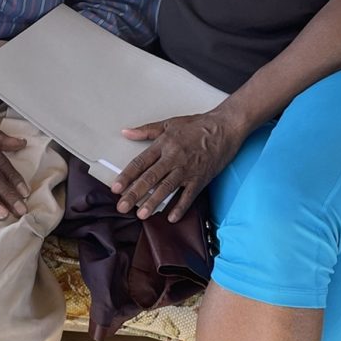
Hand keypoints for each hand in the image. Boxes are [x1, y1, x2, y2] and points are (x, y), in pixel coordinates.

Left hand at [114, 111, 243, 221]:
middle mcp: (173, 158)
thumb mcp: (169, 123)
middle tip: (122, 207)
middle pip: (150, 178)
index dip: (127, 176)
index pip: (140, 163)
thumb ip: (146, 130)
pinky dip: (180, 207)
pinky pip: (189, 195)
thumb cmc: (198, 125)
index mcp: (163, 144)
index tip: (116, 188)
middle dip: (134, 193)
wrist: (224, 127)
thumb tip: (126, 132)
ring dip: (153, 202)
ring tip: (141, 214)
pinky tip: (171, 217)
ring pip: (167, 188)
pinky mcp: (201, 178)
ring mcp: (187, 169)